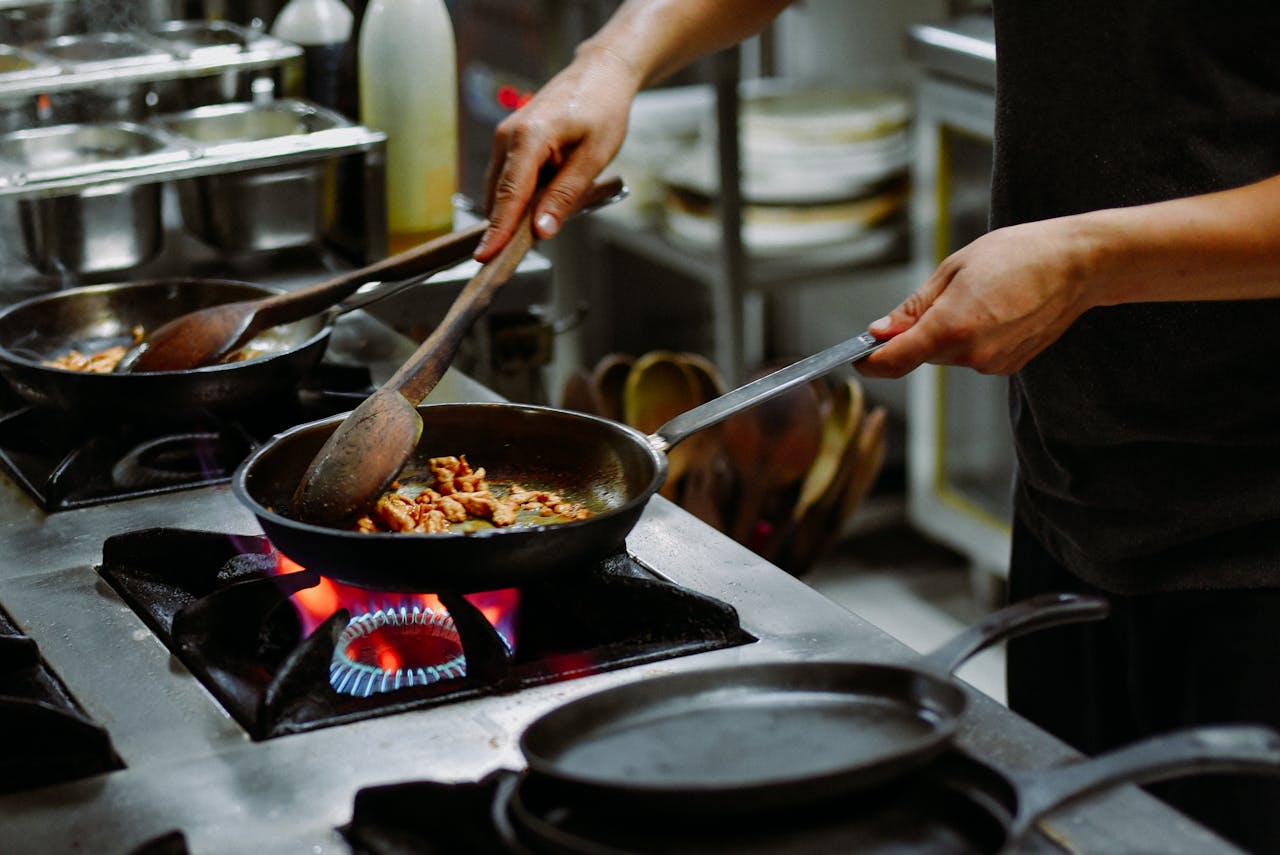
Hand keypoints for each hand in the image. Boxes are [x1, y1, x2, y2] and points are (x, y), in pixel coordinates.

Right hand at [475, 47, 641, 260]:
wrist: (600, 74)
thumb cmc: (602, 109)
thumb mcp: (593, 157)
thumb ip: (565, 195)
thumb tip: (542, 231)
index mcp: (529, 137)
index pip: (508, 195)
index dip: (498, 230)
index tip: (486, 258)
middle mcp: (508, 136)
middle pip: (498, 196)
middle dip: (506, 227)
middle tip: (522, 255)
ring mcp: (505, 137)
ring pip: (500, 190)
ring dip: (516, 212)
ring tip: (547, 220)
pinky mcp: (509, 141)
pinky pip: (508, 179)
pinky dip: (520, 197)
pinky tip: (545, 201)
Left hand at [858, 216, 1097, 377]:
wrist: (1078, 264)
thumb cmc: (1017, 254)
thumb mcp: (954, 269)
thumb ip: (913, 307)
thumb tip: (879, 331)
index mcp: (950, 328)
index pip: (893, 361)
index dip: (869, 361)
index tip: (858, 356)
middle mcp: (970, 355)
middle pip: (921, 354)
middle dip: (918, 332)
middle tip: (944, 293)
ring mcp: (992, 364)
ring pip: (948, 354)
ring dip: (949, 332)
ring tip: (981, 295)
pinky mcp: (1009, 366)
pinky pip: (974, 355)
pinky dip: (973, 337)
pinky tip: (997, 309)